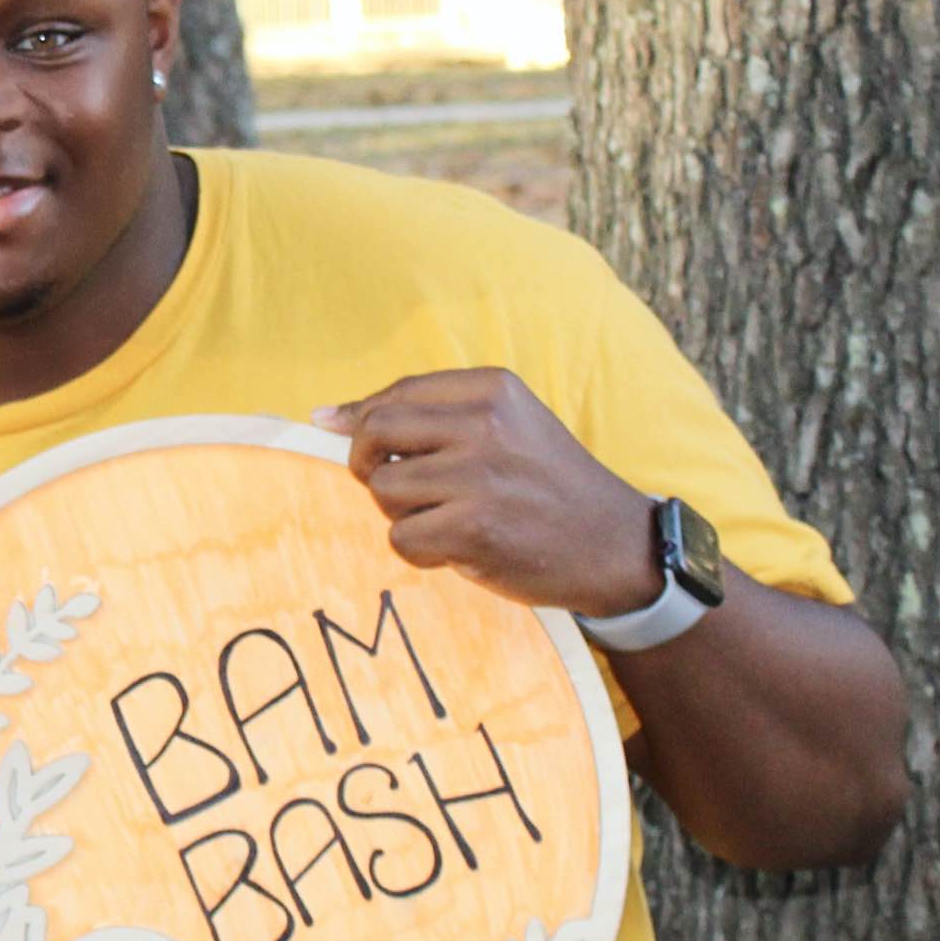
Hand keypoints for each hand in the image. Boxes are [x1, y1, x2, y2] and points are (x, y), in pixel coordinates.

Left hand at [320, 369, 658, 618]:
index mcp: (493, 389)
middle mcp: (485, 424)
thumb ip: (429, 415)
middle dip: (366, 463)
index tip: (340, 434)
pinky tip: (457, 549)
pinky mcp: (474, 528)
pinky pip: (400, 538)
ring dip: (400, 513)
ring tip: (444, 519)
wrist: (615, 545)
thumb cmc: (548, 485)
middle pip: (373, 432)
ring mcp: (479, 476)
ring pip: (381, 489)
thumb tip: (324, 417)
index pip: (396, 393)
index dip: (359, 419)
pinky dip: (419, 551)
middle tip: (396, 487)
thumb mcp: (508, 426)